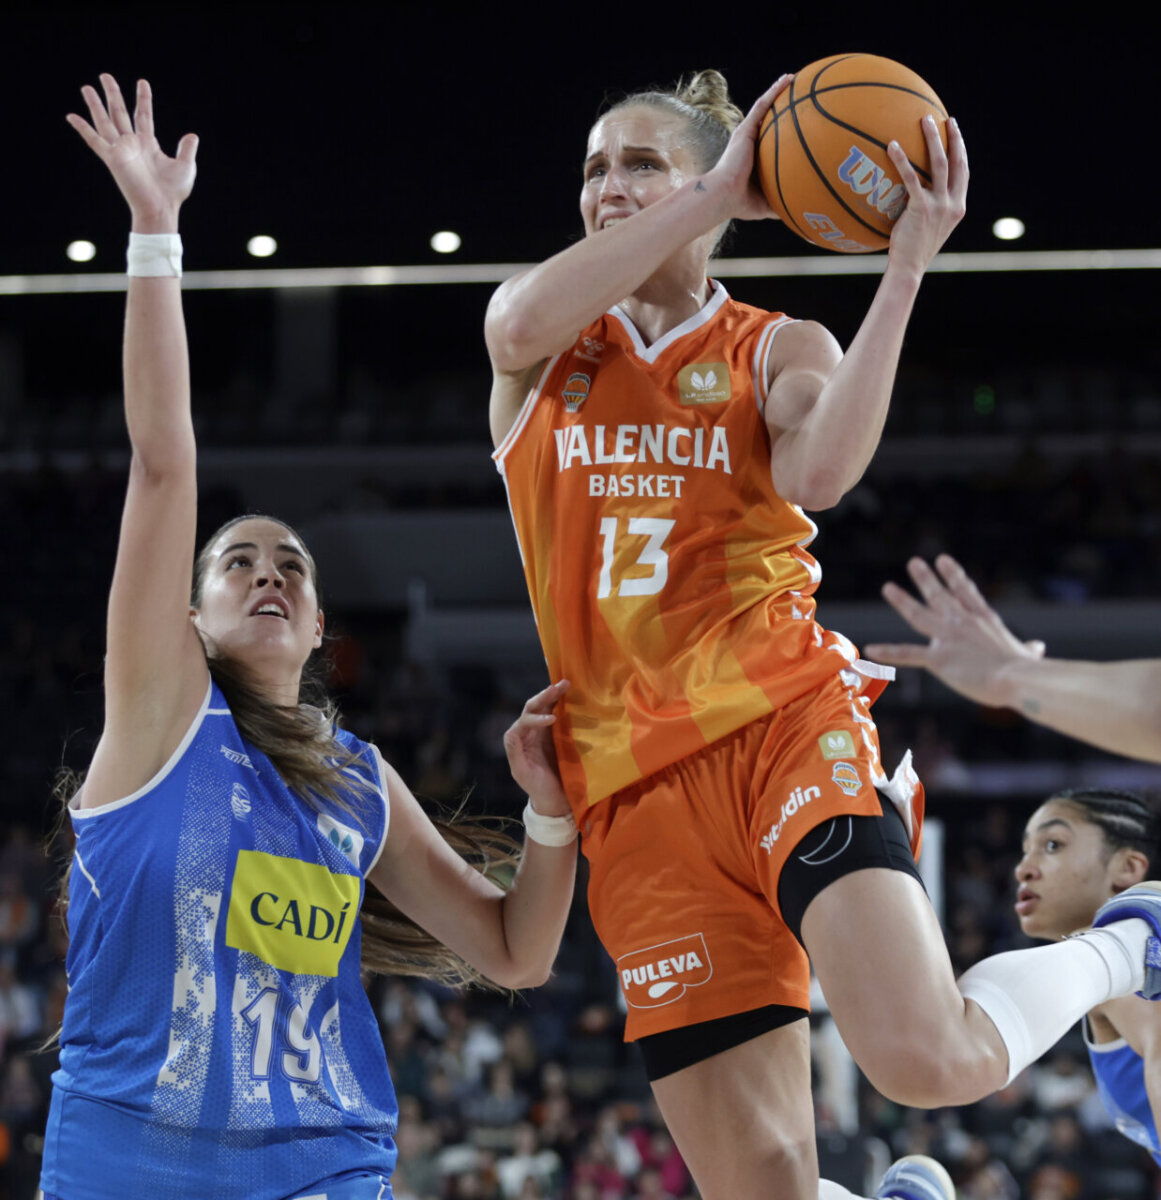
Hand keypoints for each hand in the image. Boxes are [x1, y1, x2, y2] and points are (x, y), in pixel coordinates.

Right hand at [67, 75, 196, 229]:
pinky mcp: (112, 158)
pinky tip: (71, 116)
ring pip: (105, 121)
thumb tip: (192, 135)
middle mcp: (132, 144)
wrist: (161, 208)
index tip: (142, 82)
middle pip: (120, 113)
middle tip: (105, 76)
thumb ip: (187, 149)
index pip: (143, 115)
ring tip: (86, 87)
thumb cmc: (173, 192)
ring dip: (95, 104)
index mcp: (148, 144)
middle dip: (112, 94)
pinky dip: (83, 128)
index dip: (143, 99)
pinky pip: (94, 141)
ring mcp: (121, 150)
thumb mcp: (186, 166)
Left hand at [503, 680, 570, 817]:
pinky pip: (560, 714)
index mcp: (518, 739)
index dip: (537, 717)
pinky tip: (575, 696)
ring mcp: (543, 730)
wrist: (555, 798)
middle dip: (546, 695)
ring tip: (568, 683)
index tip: (553, 720)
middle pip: (534, 706)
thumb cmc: (537, 788)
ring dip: (556, 694)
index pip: (525, 720)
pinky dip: (566, 704)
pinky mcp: (557, 733)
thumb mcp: (523, 774)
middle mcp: (529, 731)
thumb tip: (511, 733)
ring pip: (547, 706)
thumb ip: (514, 754)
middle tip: (561, 685)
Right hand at [704, 74, 792, 222]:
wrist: (723, 196)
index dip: (780, 128)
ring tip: (793, 79)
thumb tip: (799, 212)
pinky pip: (762, 106)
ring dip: (778, 92)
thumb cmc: (739, 203)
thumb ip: (780, 203)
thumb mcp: (765, 203)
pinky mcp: (745, 129)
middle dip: (780, 106)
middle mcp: (748, 141)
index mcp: (752, 157)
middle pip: (767, 118)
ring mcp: (746, 133)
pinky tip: (787, 80)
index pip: (768, 138)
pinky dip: (774, 92)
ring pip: (765, 106)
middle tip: (797, 95)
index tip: (796, 122)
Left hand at [864, 554, 1045, 706]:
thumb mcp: (1027, 654)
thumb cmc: (1027, 671)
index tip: (943, 560)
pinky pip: (908, 654)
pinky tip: (871, 649)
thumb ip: (1028, 649)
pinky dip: (889, 652)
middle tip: (914, 562)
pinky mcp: (939, 658)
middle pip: (940, 595)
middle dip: (926, 579)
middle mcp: (963, 623)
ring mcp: (948, 637)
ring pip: (918, 614)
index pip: (966, 592)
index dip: (953, 575)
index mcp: (985, 620)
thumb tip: (1038, 648)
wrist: (1019, 678)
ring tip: (888, 587)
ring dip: (902, 600)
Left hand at [884, 115, 967, 275]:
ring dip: (933, 139)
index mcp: (957, 207)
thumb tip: (912, 191)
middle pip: (957, 162)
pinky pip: (912, 178)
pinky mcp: (922, 209)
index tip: (955, 131)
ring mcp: (939, 206)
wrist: (909, 268)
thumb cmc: (911, 250)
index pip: (963, 172)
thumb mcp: (927, 227)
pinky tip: (891, 146)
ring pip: (939, 164)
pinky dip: (902, 160)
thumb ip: (928, 208)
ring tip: (924, 119)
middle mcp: (953, 203)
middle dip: (953, 137)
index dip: (961, 150)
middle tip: (945, 119)